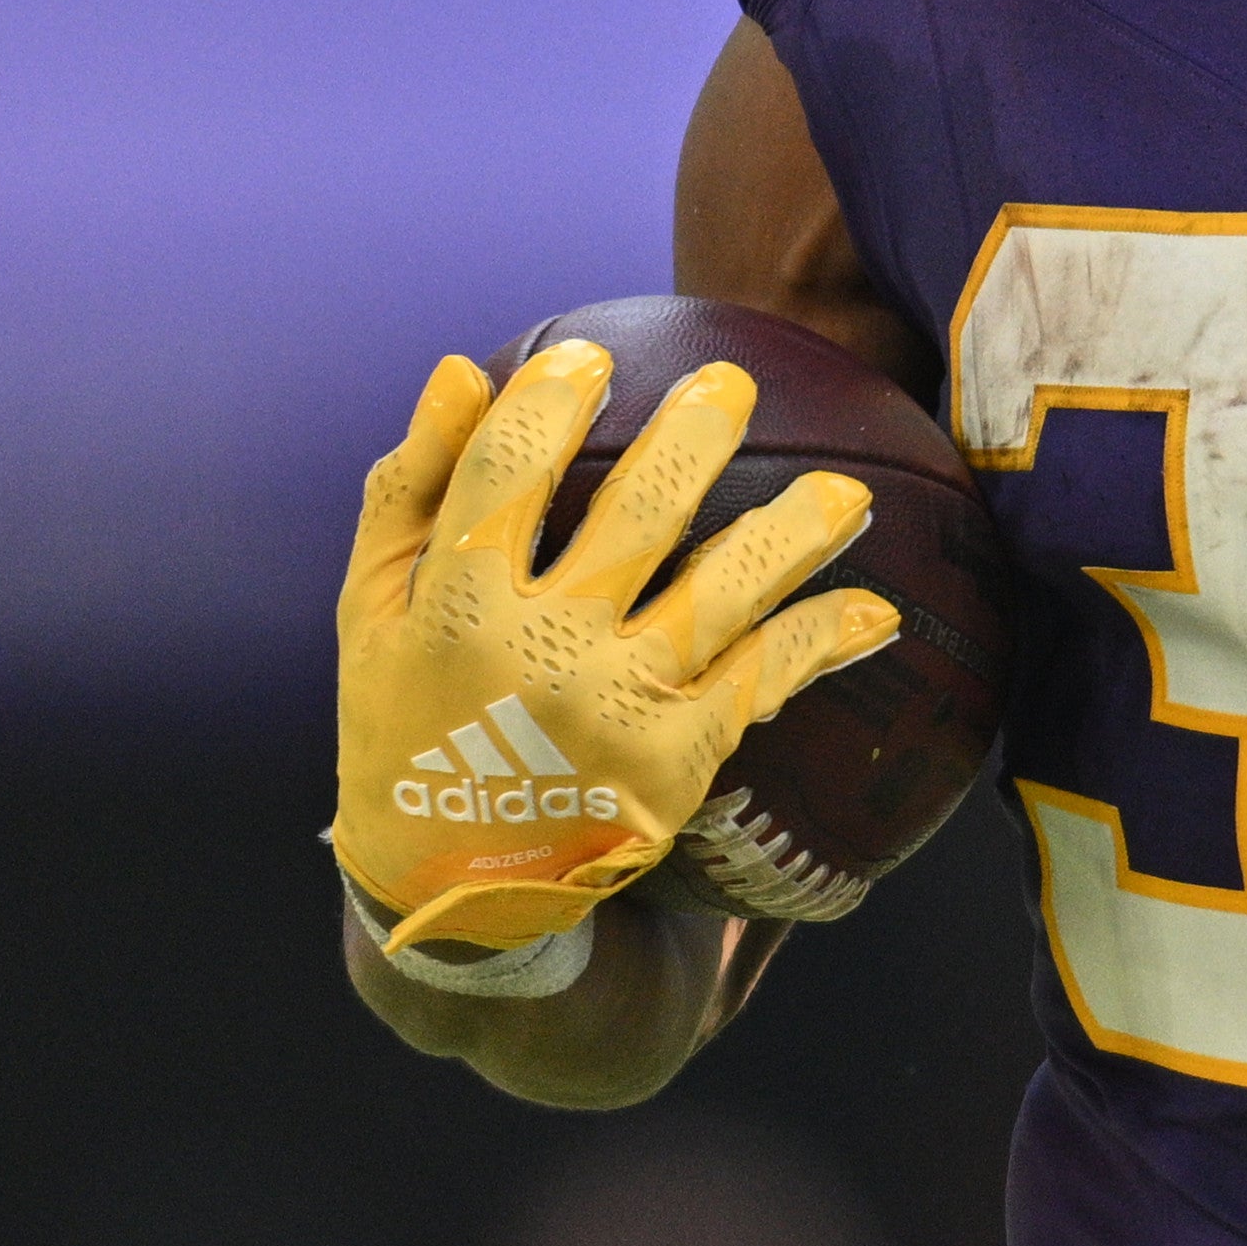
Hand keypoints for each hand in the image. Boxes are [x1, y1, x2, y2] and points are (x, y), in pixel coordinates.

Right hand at [329, 341, 902, 965]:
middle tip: (734, 385)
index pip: (506, 475)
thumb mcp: (372, 612)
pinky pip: (763, 679)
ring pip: (726, 594)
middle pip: (638, 518)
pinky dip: (822, 639)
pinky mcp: (675, 760)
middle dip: (695, 437)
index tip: (589, 358)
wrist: (450, 886)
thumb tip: (464, 370)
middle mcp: (543, 653)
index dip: (549, 403)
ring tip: (850, 492)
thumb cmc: (407, 724)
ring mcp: (619, 707)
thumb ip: (413, 489)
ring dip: (795, 531)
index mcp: (456, 609)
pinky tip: (874, 610)